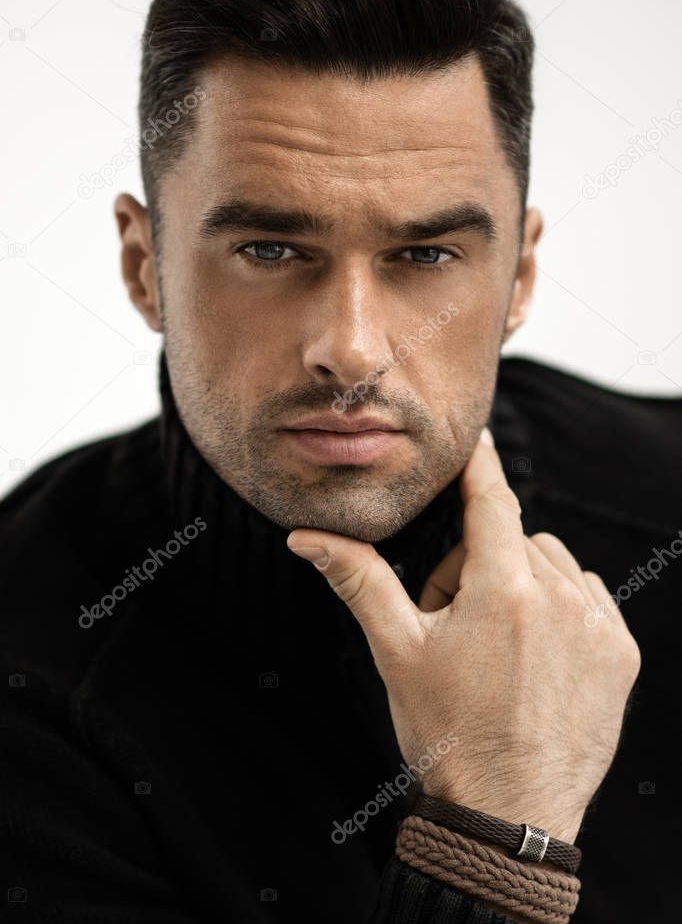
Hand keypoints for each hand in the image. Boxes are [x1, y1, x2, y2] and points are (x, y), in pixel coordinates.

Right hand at [287, 428, 640, 842]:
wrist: (509, 815)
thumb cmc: (447, 733)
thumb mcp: (396, 652)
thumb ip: (359, 580)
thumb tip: (307, 535)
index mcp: (502, 588)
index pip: (491, 501)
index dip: (478, 465)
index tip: (475, 437)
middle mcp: (560, 597)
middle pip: (516, 541)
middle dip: (480, 562)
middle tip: (453, 621)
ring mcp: (598, 627)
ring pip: (555, 566)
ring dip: (524, 584)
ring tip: (495, 644)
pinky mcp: (620, 656)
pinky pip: (589, 598)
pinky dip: (562, 607)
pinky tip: (535, 653)